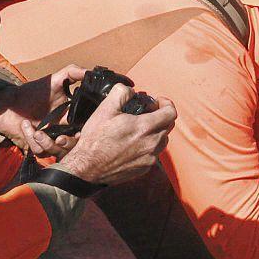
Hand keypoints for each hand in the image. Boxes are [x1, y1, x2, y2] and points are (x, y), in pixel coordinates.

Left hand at [0, 64, 86, 156]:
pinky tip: (25, 126)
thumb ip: (72, 72)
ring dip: (48, 144)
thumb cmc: (34, 92)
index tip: (78, 132)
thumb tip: (90, 71)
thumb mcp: (55, 80)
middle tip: (60, 139)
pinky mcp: (38, 146)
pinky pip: (40, 151)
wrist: (11, 102)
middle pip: (75, 146)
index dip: (86, 134)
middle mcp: (64, 131)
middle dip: (68, 145)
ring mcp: (51, 140)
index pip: (86, 130)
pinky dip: (31, 139)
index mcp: (72, 118)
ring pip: (58, 153)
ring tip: (38, 131)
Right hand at [58, 84, 176, 185]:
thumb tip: (130, 90)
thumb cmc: (95, 140)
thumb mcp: (105, 109)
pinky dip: (149, 145)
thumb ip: (121, 93)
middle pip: (168, 126)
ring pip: (162, 140)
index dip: (166, 103)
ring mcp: (149, 158)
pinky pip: (154, 153)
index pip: (171, 113)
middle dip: (161, 116)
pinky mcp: (145, 168)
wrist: (87, 168)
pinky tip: (134, 143)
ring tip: (140, 128)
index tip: (157, 102)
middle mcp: (152, 144)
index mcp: (145, 127)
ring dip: (156, 131)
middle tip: (147, 113)